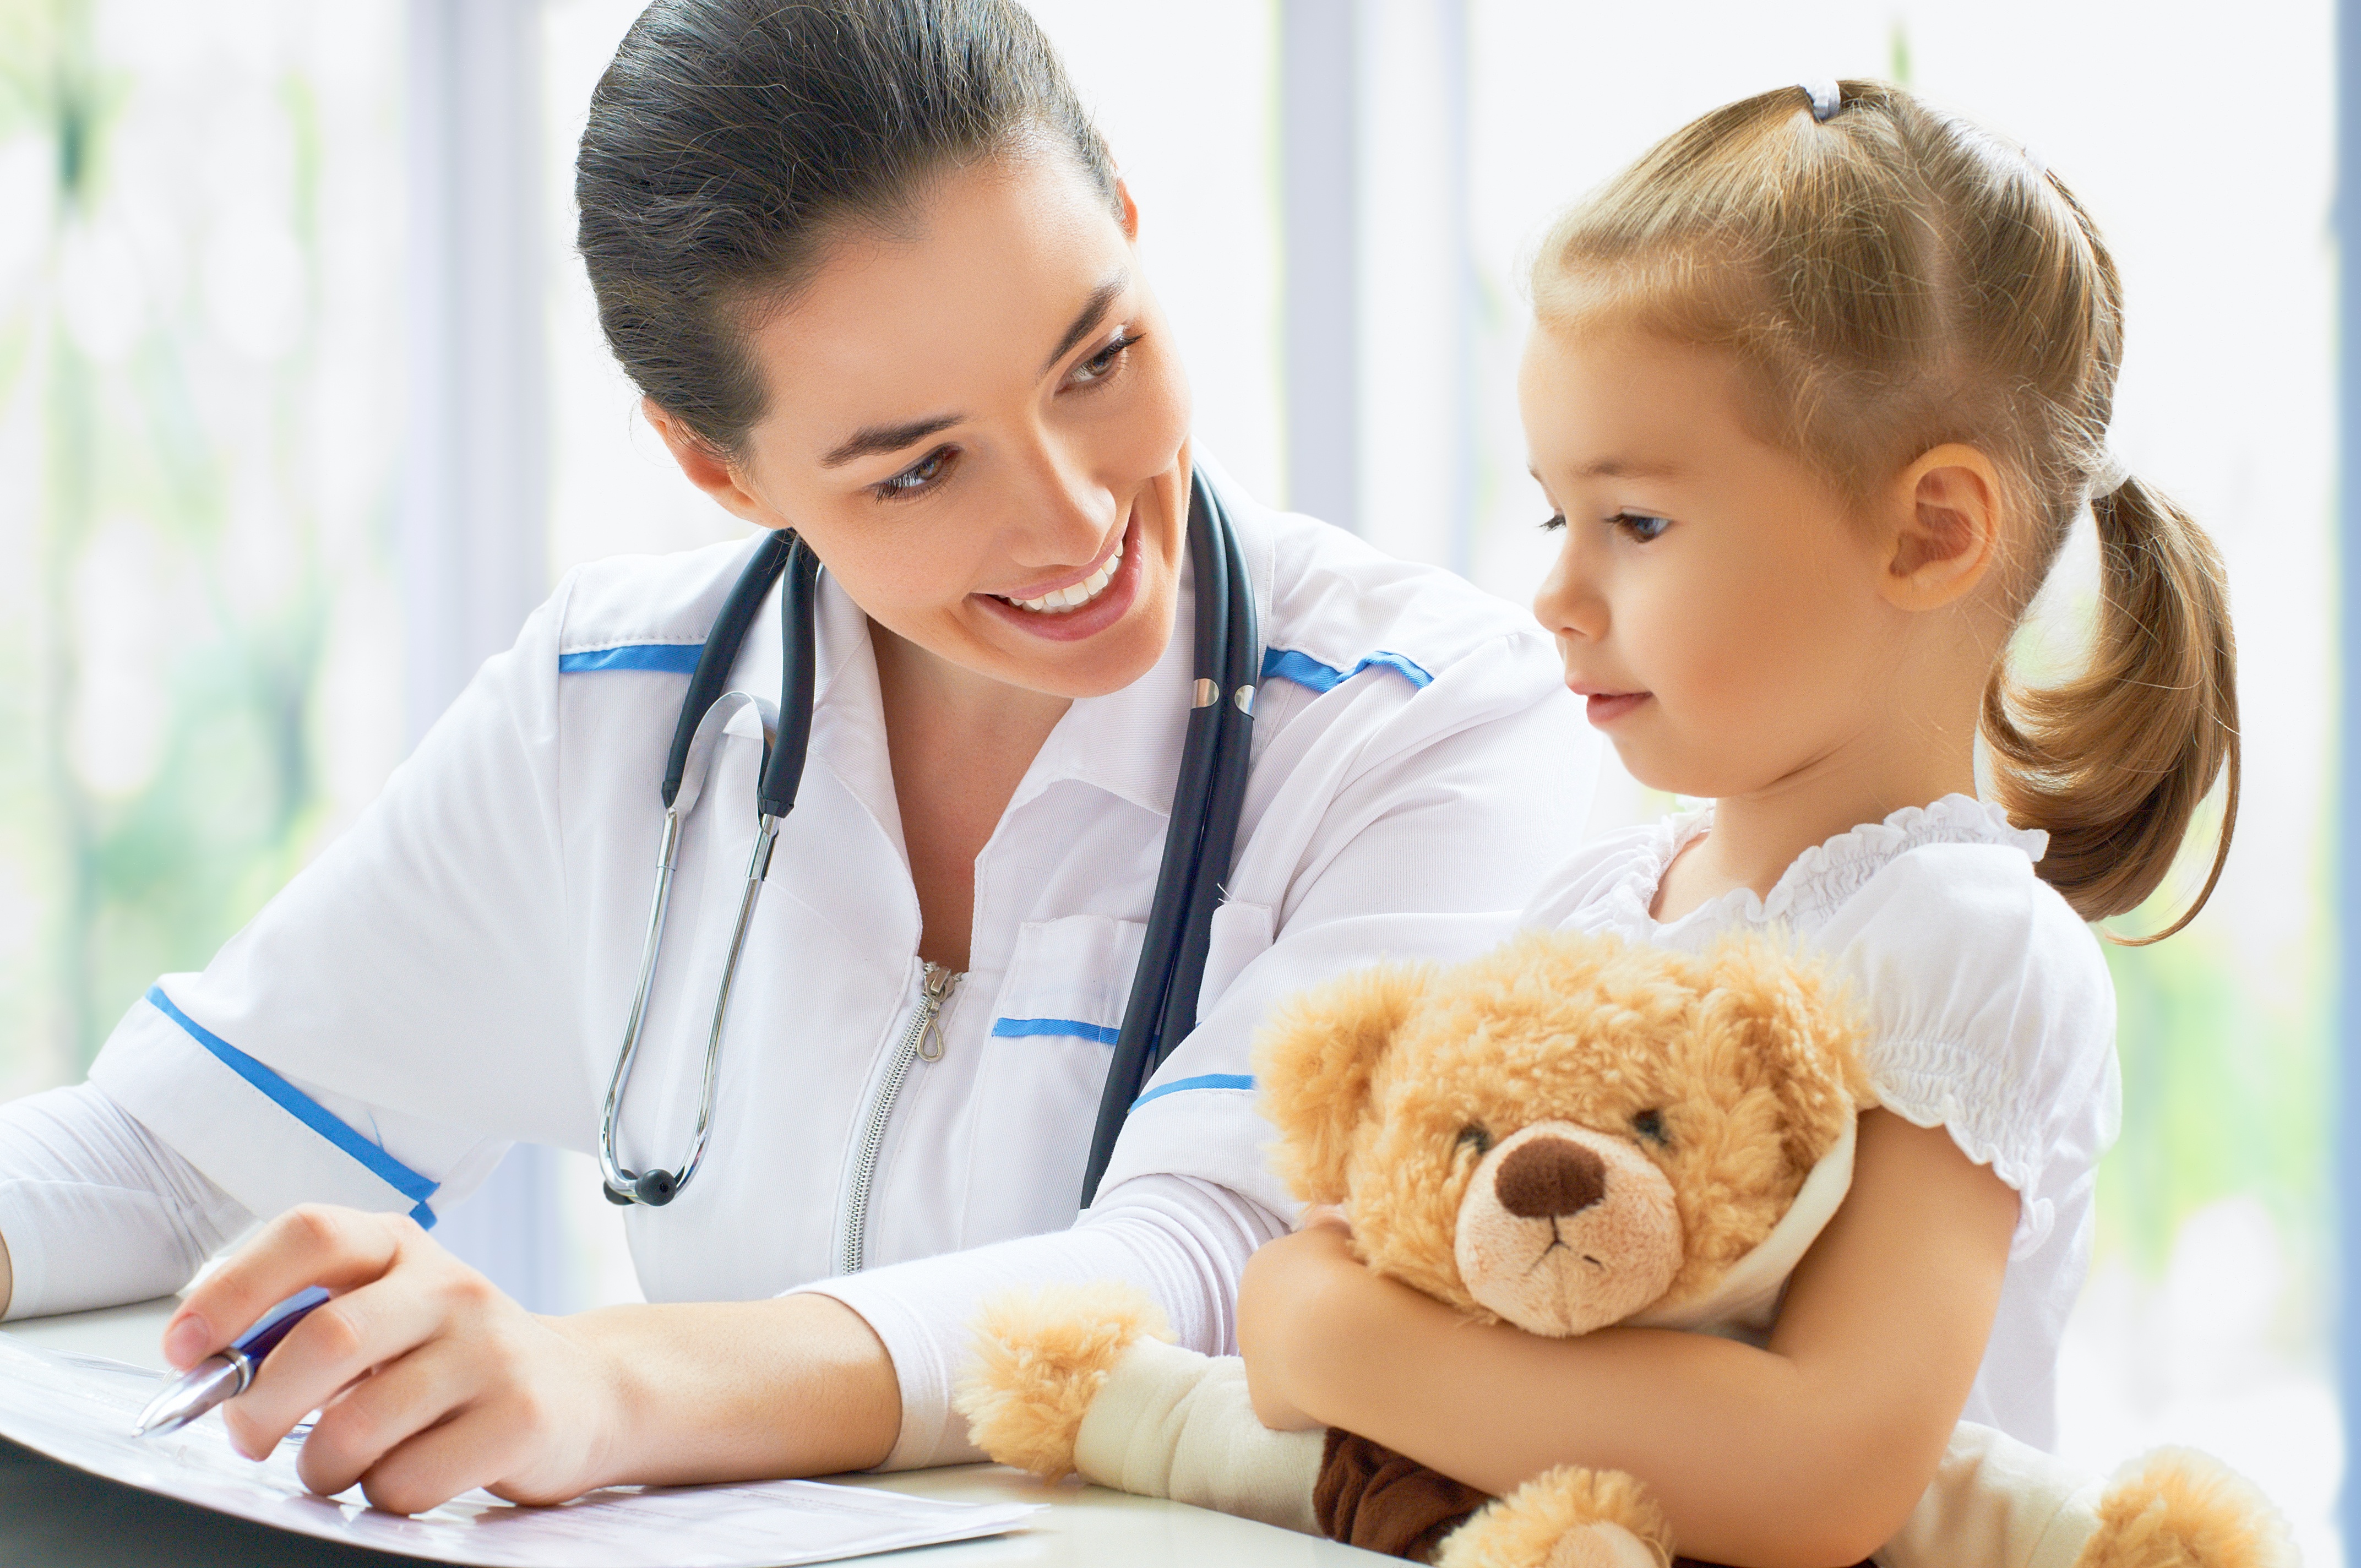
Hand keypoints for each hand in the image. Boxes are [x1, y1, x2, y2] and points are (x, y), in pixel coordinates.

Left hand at [166, 1205, 619, 1514]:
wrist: (585, 1389)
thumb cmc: (454, 1360)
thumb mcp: (386, 1313)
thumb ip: (303, 1324)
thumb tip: (204, 1363)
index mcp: (402, 1249)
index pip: (311, 1235)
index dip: (234, 1287)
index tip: (186, 1348)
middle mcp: (451, 1287)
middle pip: (328, 1337)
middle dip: (261, 1407)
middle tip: (248, 1440)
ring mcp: (492, 1350)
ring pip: (359, 1425)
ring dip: (321, 1466)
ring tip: (339, 1464)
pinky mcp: (520, 1417)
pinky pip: (408, 1479)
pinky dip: (383, 1495)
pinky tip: (409, 1474)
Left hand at [1235, 1217, 1366, 1431]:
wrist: (1341, 1332)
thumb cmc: (1347, 1272)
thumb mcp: (1340, 1233)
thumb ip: (1328, 1226)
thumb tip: (1320, 1213)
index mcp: (1264, 1265)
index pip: (1297, 1275)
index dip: (1330, 1283)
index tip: (1361, 1290)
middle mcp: (1248, 1310)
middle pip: (1288, 1318)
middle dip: (1320, 1323)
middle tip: (1362, 1329)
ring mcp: (1253, 1360)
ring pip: (1290, 1360)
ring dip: (1318, 1361)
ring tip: (1359, 1361)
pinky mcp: (1265, 1404)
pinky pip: (1296, 1402)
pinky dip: (1320, 1401)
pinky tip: (1348, 1394)